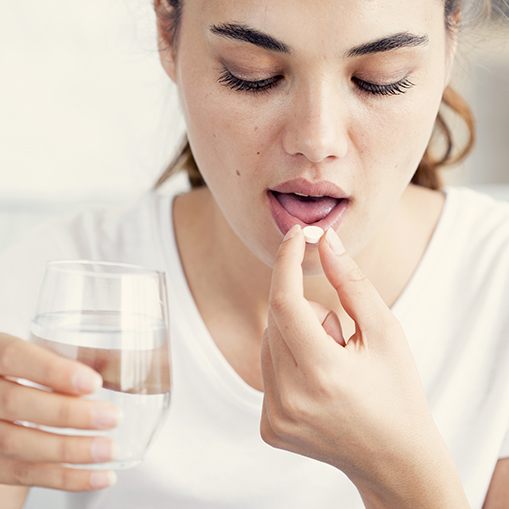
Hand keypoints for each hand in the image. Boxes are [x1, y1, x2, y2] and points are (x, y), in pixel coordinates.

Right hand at [0, 333, 119, 491]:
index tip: (93, 382)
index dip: (53, 371)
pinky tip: (101, 476)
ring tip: (110, 450)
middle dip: (68, 414)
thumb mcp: (38, 351)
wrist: (1, 395)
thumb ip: (65, 356)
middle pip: (16, 404)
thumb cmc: (28, 368)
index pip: (15, 357)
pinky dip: (66, 478)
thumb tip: (119, 363)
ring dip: (70, 451)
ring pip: (18, 444)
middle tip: (113, 417)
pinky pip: (25, 474)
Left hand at [260, 225, 467, 506]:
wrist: (393, 458)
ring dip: (296, 337)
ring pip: (269, 343)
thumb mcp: (386, 332)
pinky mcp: (269, 427)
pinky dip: (288, 362)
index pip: (284, 302)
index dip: (286, 262)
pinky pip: (267, 370)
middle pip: (277, 321)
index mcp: (322, 374)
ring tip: (332, 365)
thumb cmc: (397, 390)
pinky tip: (319, 384)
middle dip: (305, 311)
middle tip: (340, 337)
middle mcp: (290, 399)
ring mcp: (275, 418)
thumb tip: (325, 240)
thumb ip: (352, 283)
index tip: (296, 235)